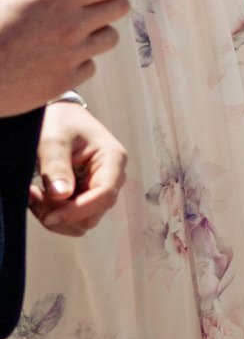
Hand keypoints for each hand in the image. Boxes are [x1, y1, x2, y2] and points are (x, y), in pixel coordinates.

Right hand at [0, 0, 135, 115]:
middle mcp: (70, 25)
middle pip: (120, 8)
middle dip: (113, 3)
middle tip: (102, 4)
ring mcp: (71, 55)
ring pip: (109, 37)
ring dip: (98, 33)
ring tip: (77, 32)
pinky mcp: (65, 81)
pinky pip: (90, 66)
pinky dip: (78, 62)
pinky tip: (59, 58)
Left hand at [29, 100, 125, 237]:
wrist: (60, 117)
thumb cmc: (61, 122)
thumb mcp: (54, 141)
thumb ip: (57, 167)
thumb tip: (61, 196)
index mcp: (113, 159)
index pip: (105, 194)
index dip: (78, 210)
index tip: (50, 215)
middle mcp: (112, 177)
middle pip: (93, 213)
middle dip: (62, 213)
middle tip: (35, 198)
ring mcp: (100, 187)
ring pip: (83, 221)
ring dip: (56, 216)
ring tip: (35, 196)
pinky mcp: (87, 195)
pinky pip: (74, 217)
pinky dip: (54, 213)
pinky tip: (40, 198)